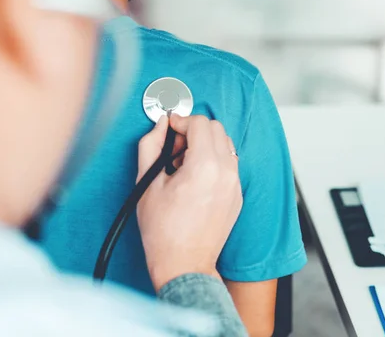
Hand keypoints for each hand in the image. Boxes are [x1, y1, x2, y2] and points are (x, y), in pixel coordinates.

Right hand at [136, 115, 242, 291]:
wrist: (184, 264)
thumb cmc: (163, 231)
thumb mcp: (147, 183)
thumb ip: (151, 146)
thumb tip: (159, 125)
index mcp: (204, 167)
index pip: (199, 123)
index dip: (180, 120)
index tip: (169, 127)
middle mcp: (226, 172)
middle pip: (216, 128)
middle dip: (193, 130)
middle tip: (173, 148)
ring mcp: (235, 185)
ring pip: (225, 144)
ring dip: (205, 144)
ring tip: (183, 164)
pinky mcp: (237, 195)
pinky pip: (229, 164)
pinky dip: (214, 160)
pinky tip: (194, 178)